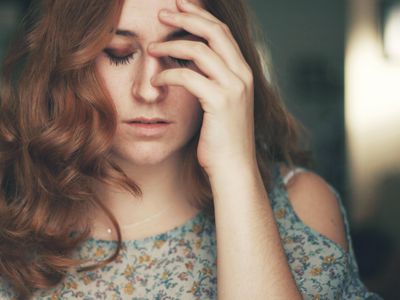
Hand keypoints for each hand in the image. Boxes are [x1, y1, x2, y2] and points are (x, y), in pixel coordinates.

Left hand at [149, 0, 255, 175]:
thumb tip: (188, 63)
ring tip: (151, 47)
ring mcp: (234, 87)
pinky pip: (189, 77)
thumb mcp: (219, 104)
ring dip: (171, 45)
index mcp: (243, 72)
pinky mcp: (220, 102)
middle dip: (187, 17)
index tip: (179, 5)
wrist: (233, 167)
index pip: (222, 32)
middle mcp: (243, 75)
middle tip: (162, 12)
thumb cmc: (221, 138)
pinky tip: (157, 81)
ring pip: (200, 50)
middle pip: (214, 31)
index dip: (200, 15)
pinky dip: (169, 75)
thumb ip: (211, 80)